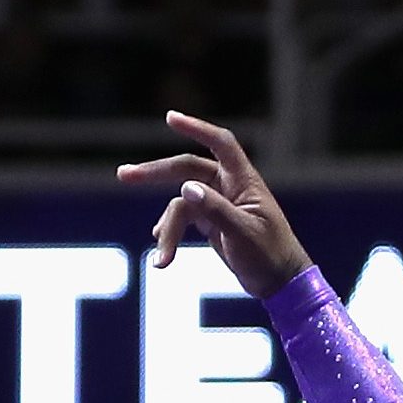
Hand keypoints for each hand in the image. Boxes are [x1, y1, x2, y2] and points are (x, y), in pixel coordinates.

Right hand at [116, 113, 311, 298]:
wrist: (279, 283)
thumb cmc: (270, 255)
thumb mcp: (242, 233)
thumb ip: (215, 209)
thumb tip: (184, 188)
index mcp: (243, 180)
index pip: (220, 143)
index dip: (196, 128)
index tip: (170, 118)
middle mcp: (228, 186)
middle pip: (186, 169)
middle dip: (155, 173)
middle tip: (124, 175)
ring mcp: (217, 203)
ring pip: (180, 204)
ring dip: (167, 230)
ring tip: (161, 260)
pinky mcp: (210, 221)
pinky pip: (183, 220)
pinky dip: (170, 234)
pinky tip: (161, 253)